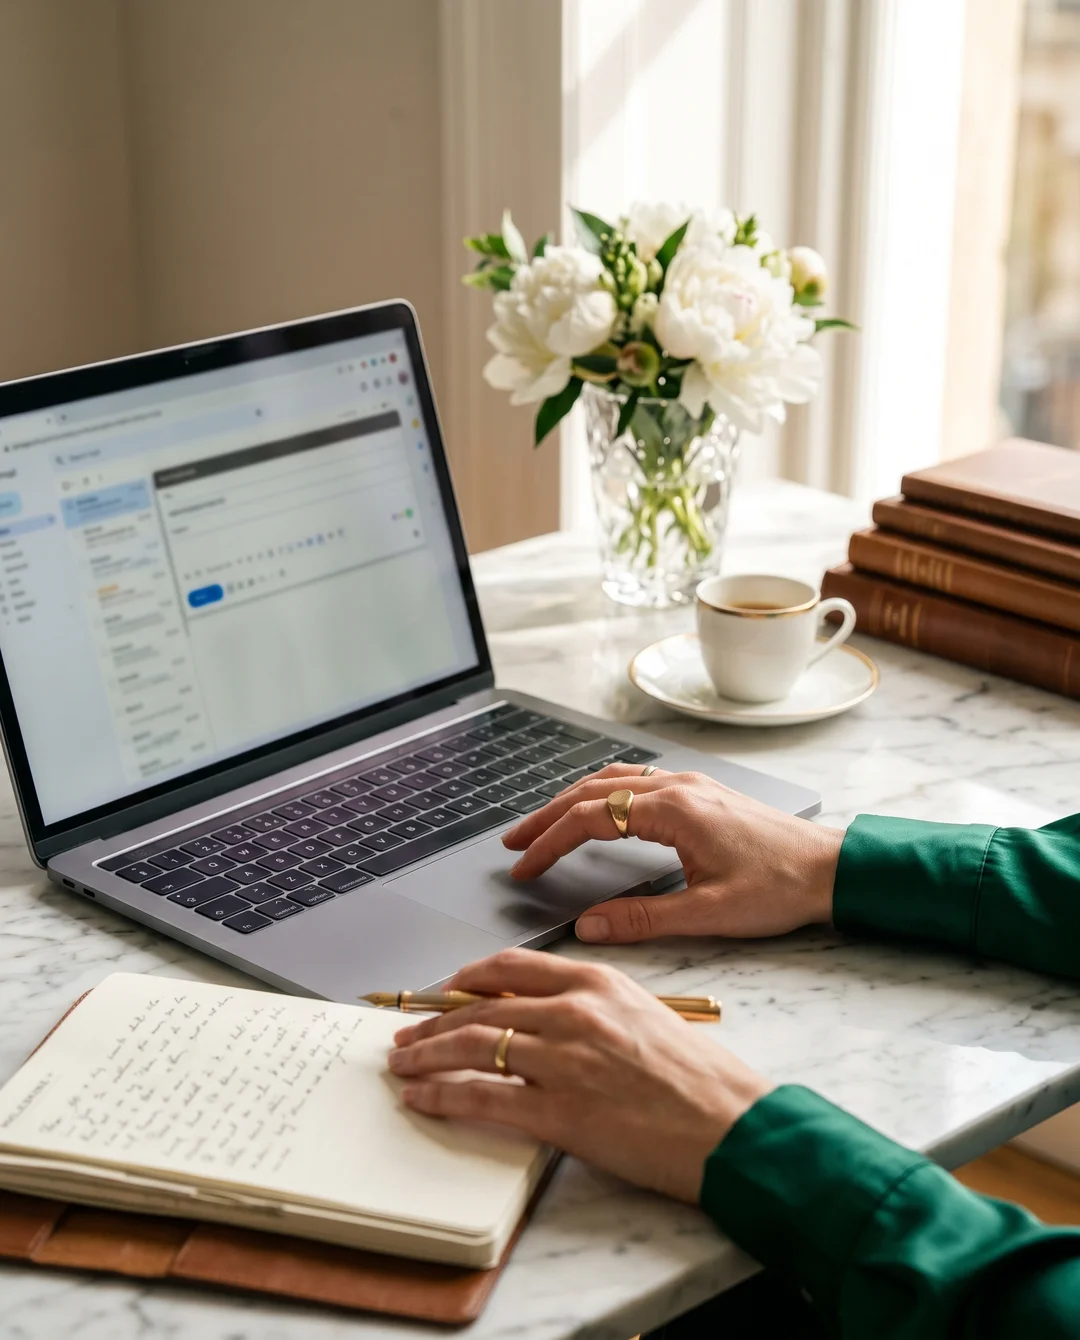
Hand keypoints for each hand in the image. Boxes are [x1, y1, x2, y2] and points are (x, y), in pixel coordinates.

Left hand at [389, 948, 772, 1202]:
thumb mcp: (643, 1017)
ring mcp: (562, 1059)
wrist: (730, 1126)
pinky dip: (440, 1094)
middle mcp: (572, 1011)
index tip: (445, 989)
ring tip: (403, 1062)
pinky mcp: (557, 1110)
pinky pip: (480, 1096)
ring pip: (470, 1045)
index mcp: (596, 982)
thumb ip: (590, 1010)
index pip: (510, 968)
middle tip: (408, 1030)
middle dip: (434, 1019)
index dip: (466, 978)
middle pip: (479, 1006)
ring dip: (425, 1054)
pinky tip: (421, 1097)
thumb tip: (540, 1020)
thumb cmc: (700, 1079)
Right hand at [503, 765, 843, 943]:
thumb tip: (588, 926)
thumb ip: (642, 920)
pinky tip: (595, 810)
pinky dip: (600, 794)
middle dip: (547, 816)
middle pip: (592, 791)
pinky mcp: (700, 793)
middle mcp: (678, 788)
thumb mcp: (709, 914)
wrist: (832, 869)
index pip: (591, 819)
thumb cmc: (780, 888)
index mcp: (676, 810)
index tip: (524, 867)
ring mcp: (690, 786)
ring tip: (541, 826)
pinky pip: (635, 781)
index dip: (550, 843)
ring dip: (571, 801)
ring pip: (612, 780)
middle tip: (513, 843)